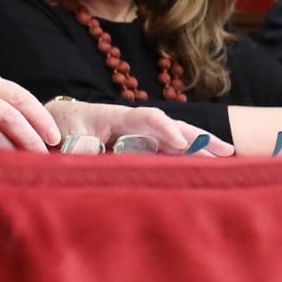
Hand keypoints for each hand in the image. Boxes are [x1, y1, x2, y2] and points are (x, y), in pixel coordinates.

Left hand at [47, 98, 232, 155]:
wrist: (54, 122)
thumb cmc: (60, 128)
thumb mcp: (66, 137)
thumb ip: (83, 149)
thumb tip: (101, 157)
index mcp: (115, 116)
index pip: (147, 117)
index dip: (165, 128)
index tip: (180, 144)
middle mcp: (133, 122)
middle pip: (171, 126)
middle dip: (199, 138)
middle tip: (226, 151)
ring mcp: (138, 133)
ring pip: (173, 139)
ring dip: (199, 147)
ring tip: (227, 157)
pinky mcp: (138, 145)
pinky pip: (165, 150)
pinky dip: (186, 157)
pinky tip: (205, 166)